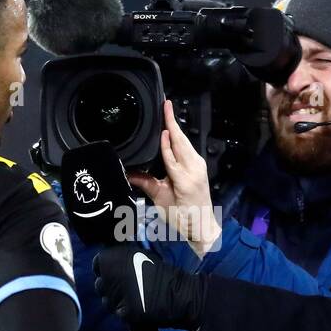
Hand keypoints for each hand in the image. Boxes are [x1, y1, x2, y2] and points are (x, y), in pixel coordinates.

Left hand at [92, 243, 205, 329]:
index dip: (106, 271)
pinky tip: (139, 308)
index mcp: (112, 257)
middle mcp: (108, 275)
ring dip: (117, 302)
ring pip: (107, 302)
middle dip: (110, 288)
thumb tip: (110, 263)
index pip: (97, 265)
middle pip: (99, 285)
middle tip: (128, 289)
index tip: (116, 275)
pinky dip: (127, 313)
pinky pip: (119, 314)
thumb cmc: (161, 271)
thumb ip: (122, 259)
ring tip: (135, 299)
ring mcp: (115, 295)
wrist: (178, 293)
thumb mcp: (138, 255)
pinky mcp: (123, 311)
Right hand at [128, 100, 221, 256]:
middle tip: (165, 104)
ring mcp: (199, 166)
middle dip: (172, 122)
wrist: (202, 226)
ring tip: (167, 112)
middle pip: (181, 141)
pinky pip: (188, 149)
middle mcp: (193, 168)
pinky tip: (173, 132)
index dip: (165, 138)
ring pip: (185, 143)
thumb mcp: (161, 201)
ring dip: (176, 127)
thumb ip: (146, 184)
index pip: (171, 153)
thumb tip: (128, 173)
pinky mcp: (200, 167)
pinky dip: (180, 139)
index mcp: (183, 178)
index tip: (161, 123)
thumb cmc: (182, 217)